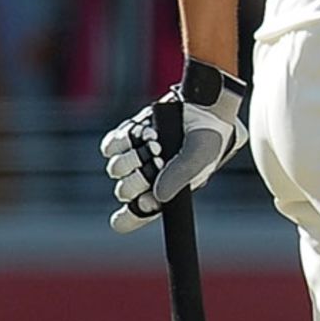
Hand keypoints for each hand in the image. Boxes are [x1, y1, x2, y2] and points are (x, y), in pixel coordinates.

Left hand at [101, 59, 246, 233]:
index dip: (131, 216)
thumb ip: (181, 175)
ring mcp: (136, 158)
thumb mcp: (200, 157)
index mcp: (167, 192)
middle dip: (136, 179)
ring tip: (152, 142)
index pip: (138, 215)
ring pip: (116, 168)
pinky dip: (121, 142)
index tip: (133, 211)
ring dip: (131, 157)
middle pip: (125, 191)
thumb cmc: (209, 136)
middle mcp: (149, 178)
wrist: (202, 104)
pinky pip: (110, 147)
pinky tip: (139, 134)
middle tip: (156, 161)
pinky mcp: (127, 137)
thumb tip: (158, 196)